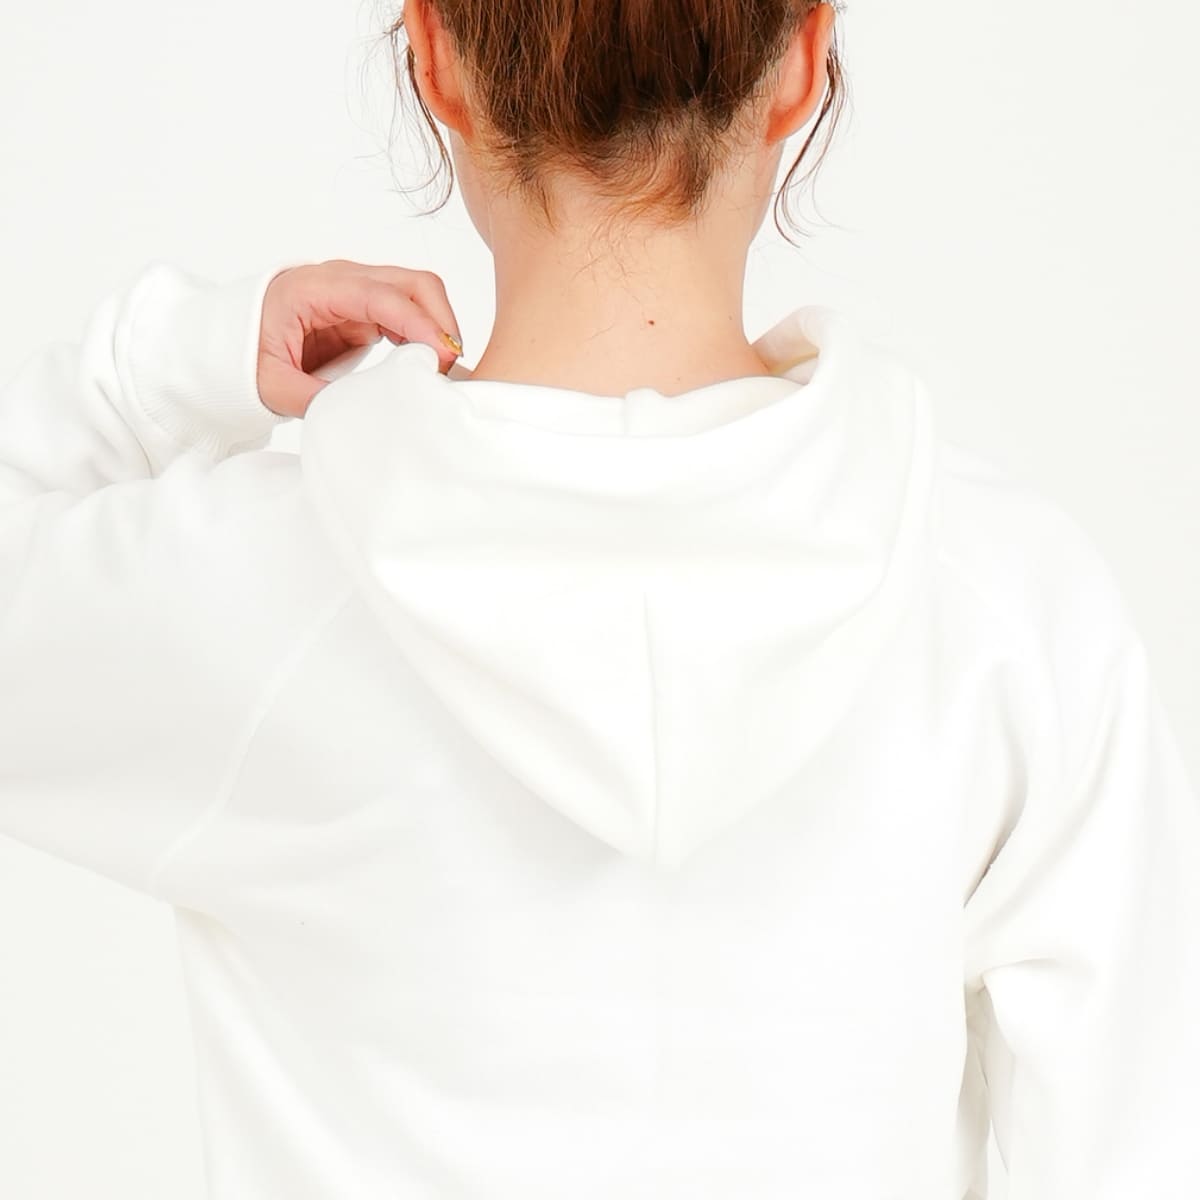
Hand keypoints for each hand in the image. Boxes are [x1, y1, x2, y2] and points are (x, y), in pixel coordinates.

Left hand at [256, 259, 463, 418]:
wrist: (224, 341)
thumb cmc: (241, 355)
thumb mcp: (270, 385)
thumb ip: (314, 398)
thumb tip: (362, 410)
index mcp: (314, 289)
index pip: (381, 295)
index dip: (418, 322)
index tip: (441, 354)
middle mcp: (341, 280)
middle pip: (411, 281)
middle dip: (440, 318)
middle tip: (448, 365)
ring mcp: (355, 291)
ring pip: (416, 292)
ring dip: (437, 325)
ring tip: (440, 369)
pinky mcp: (362, 309)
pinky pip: (406, 311)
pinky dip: (424, 333)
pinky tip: (426, 362)